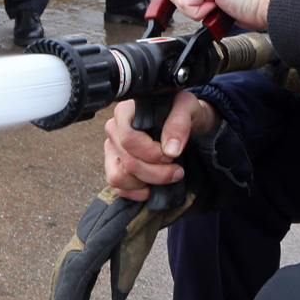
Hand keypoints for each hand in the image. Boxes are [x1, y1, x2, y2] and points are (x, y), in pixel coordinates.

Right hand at [104, 91, 219, 200]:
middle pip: (127, 161)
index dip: (151, 153)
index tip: (171, 155)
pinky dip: (139, 192)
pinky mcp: (114, 167)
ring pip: (119, 177)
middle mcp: (114, 130)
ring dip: (146, 182)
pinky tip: (154, 184)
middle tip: (176, 169)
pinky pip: (119, 188)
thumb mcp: (187, 107)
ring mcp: (112, 150)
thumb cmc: (182, 112)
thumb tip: (170, 150)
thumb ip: (179, 123)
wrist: (182, 124)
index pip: (128, 139)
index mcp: (125, 112)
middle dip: (156, 172)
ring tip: (165, 174)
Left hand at [167, 0, 277, 28]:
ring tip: (215, 9)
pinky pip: (186, 1)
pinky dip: (198, 13)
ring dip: (193, 9)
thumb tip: (197, 7)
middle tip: (209, 10)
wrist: (271, 2)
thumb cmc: (256, 3)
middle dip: (187, 4)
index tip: (200, 9)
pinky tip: (217, 9)